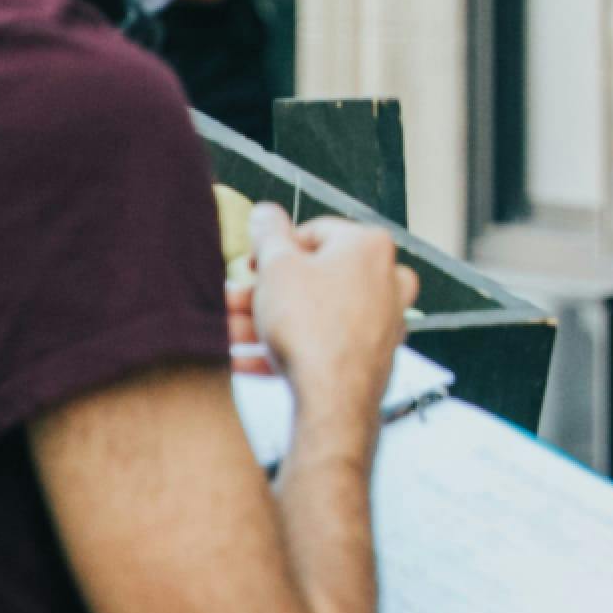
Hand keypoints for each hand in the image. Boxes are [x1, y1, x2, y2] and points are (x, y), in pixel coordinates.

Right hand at [247, 203, 416, 428]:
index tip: (252, 265)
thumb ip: (268, 234)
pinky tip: (244, 360)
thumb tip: (266, 213)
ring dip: (265, 321)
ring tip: (225, 332)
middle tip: (232, 300)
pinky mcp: (373, 354)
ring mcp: (383, 319)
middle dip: (265, 291)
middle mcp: (387, 279)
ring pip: (313, 313)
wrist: (334, 399)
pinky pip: (323, 344)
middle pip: (312, 277)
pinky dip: (285, 349)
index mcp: (369, 246)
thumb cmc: (311, 327)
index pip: (314, 232)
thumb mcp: (276, 267)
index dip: (275, 248)